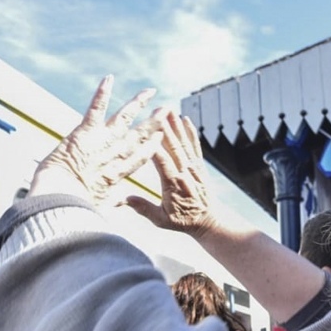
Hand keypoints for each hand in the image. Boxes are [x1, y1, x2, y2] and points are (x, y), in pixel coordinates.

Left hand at [29, 75, 161, 203]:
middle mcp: (113, 156)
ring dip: (137, 103)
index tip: (162, 138)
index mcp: (116, 175)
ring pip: (123, 118)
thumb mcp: (99, 208)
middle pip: (138, 136)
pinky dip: (102, 93)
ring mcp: (101, 142)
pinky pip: (95, 109)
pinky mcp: (85, 132)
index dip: (151, 147)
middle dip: (153, 123)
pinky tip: (109, 78)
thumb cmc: (75, 209)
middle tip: (166, 111)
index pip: (139, 158)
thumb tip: (121, 202)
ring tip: (149, 91)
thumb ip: (112, 202)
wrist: (60, 201)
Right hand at [126, 111, 218, 238]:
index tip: (146, 131)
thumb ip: (142, 208)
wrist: (208, 221)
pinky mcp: (200, 166)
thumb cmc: (183, 221)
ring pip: (184, 143)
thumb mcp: (160, 220)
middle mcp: (185, 173)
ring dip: (177, 126)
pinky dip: (191, 133)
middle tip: (157, 110)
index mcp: (173, 184)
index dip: (154, 145)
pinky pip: (195, 146)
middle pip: (174, 147)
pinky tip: (186, 120)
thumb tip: (121, 200)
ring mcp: (194, 168)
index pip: (162, 161)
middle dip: (166, 128)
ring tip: (169, 109)